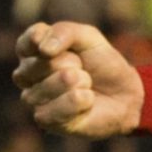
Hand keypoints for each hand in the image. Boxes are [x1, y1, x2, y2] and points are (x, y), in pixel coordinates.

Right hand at [14, 21, 143, 137]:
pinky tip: (87, 101)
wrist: (125, 94)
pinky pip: (59, 108)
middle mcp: (26, 76)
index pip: (26, 44)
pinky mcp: (45, 120)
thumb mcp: (88, 37)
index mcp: (31, 53)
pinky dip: (81, 101)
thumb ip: (64, 32)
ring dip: (81, 83)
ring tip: (86, 86)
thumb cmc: (102, 64)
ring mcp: (33, 99)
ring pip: (52, 85)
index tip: (72, 48)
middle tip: (83, 70)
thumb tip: (44, 50)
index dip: (50, 44)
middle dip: (74, 63)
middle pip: (45, 62)